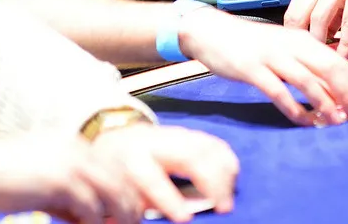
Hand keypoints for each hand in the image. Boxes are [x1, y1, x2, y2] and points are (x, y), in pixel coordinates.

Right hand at [0, 133, 143, 223]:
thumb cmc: (0, 178)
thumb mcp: (41, 184)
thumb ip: (65, 198)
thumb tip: (87, 217)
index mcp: (73, 145)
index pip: (114, 167)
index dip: (126, 191)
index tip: (135, 210)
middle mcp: (77, 150)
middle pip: (120, 179)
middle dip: (130, 206)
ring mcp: (71, 163)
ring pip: (112, 193)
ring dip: (118, 217)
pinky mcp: (61, 181)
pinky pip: (90, 207)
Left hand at [90, 123, 237, 222]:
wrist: (116, 141)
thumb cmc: (118, 176)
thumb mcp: (122, 194)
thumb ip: (146, 206)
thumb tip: (179, 216)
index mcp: (133, 159)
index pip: (153, 179)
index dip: (170, 200)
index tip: (185, 219)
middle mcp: (157, 142)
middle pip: (191, 156)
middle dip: (212, 182)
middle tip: (224, 208)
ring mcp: (178, 135)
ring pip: (208, 147)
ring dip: (224, 172)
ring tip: (229, 196)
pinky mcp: (193, 134)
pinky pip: (216, 144)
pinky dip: (227, 162)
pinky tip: (231, 180)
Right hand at [180, 7, 347, 125]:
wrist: (212, 32)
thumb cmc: (251, 45)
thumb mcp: (285, 51)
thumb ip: (308, 68)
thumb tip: (335, 94)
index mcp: (304, 41)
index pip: (340, 63)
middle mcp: (292, 46)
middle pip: (330, 69)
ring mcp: (272, 56)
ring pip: (307, 80)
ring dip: (325, 103)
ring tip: (337, 122)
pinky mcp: (252, 69)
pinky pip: (278, 91)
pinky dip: (294, 108)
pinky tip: (303, 121)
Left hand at [284, 0, 347, 55]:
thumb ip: (331, 13)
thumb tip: (321, 38)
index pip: (292, 11)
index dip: (293, 36)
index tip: (299, 53)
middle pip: (299, 15)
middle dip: (302, 42)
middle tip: (309, 61)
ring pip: (319, 19)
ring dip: (321, 44)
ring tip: (326, 60)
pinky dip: (346, 41)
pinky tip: (345, 53)